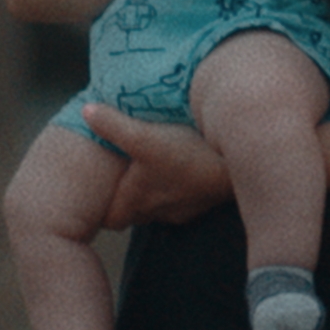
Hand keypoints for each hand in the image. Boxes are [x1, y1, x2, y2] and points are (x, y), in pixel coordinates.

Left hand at [82, 103, 233, 226]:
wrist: (243, 162)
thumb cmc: (189, 154)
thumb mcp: (144, 136)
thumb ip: (112, 126)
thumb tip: (86, 111)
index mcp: (139, 201)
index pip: (111, 219)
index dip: (102, 207)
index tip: (98, 189)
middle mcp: (160, 211)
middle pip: (134, 212)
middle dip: (127, 195)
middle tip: (120, 172)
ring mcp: (186, 209)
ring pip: (160, 205)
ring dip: (154, 189)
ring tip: (149, 165)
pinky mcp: (207, 200)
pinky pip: (184, 198)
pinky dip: (177, 185)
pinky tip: (181, 164)